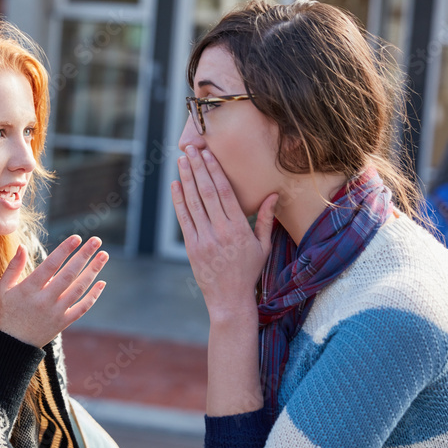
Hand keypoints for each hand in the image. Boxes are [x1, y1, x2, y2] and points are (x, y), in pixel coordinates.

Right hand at [0, 235, 107, 347]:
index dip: (64, 250)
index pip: (50, 265)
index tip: (76, 238)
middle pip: (69, 274)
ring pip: (79, 288)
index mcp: (29, 288)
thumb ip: (13, 266)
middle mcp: (45, 300)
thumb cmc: (8, 312)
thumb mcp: (3, 288)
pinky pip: (82, 307)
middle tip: (96, 241)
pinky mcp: (64, 322)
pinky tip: (102, 282)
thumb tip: (22, 246)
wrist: (14, 344)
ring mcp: (56, 312)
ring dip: (93, 271)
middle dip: (84, 255)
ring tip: (103, 255)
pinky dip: (94, 295)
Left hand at [171, 146, 276, 321]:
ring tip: (181, 160)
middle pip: (207, 192)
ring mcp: (204, 238)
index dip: (215, 171)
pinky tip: (175, 185)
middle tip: (190, 148)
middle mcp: (220, 231)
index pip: (225, 192)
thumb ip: (264, 219)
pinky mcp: (191, 246)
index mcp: (239, 228)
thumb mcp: (263, 246)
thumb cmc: (249, 272)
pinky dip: (178, 201)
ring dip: (186, 179)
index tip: (209, 154)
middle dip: (198, 168)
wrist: (229, 299)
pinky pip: (184, 219)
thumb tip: (272, 194)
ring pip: (193, 202)